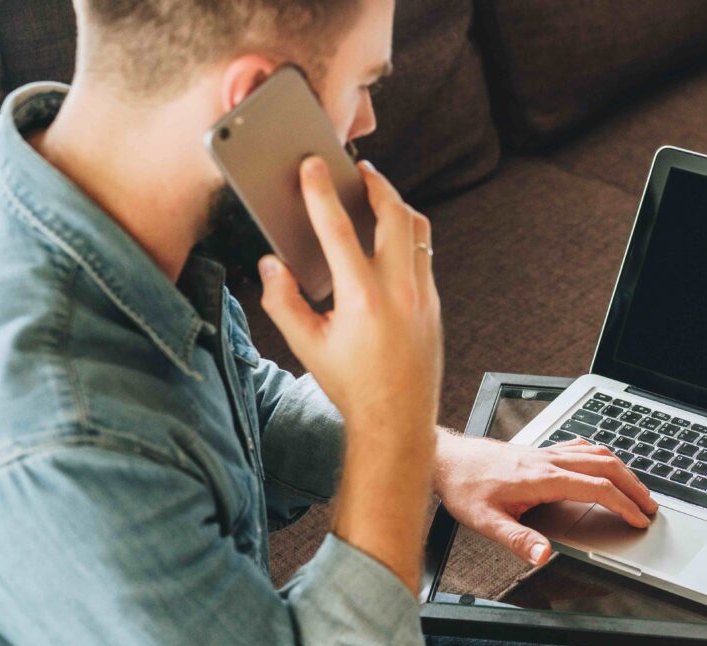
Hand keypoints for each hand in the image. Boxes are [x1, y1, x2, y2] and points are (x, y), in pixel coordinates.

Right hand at [258, 158, 441, 444]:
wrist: (398, 418)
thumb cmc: (350, 385)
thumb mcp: (305, 345)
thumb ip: (282, 301)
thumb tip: (271, 264)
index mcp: (362, 299)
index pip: (338, 230)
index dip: (322, 192)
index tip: (313, 166)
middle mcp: (399, 292)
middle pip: (395, 216)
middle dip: (377, 184)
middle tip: (359, 169)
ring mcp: (423, 296)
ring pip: (419, 232)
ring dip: (398, 206)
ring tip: (378, 193)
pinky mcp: (435, 304)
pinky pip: (424, 255)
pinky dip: (408, 236)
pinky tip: (391, 235)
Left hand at [434, 435, 659, 564]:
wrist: (448, 459)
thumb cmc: (465, 488)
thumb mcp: (486, 522)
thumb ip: (518, 540)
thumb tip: (544, 556)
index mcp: (542, 478)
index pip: (596, 488)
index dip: (623, 504)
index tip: (639, 519)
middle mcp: (549, 461)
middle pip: (606, 466)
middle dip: (634, 486)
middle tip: (651, 506)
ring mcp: (547, 452)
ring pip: (597, 454)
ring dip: (623, 470)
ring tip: (637, 488)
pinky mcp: (541, 450)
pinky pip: (581, 447)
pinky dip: (602, 457)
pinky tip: (604, 464)